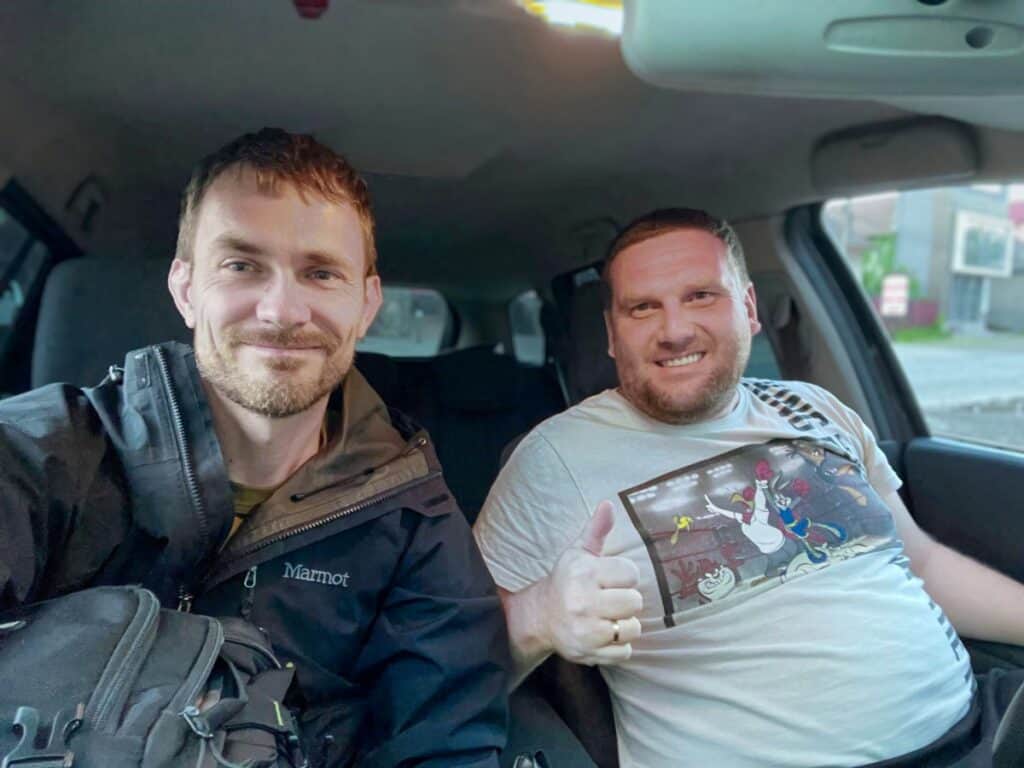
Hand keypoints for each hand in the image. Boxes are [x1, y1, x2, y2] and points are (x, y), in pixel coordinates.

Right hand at [540, 501, 642, 664]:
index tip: (610, 579)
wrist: (540, 617)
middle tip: (610, 600)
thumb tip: (608, 504)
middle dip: (626, 600)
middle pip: (634, 601)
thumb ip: (596, 530)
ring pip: (632, 628)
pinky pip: (625, 651)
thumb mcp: (578, 553)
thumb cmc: (566, 581)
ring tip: (608, 617)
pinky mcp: (589, 654)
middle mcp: (584, 602)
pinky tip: (604, 635)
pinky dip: (619, 645)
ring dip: (624, 624)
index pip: (631, 574)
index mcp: (584, 574)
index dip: (624, 576)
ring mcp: (587, 631)